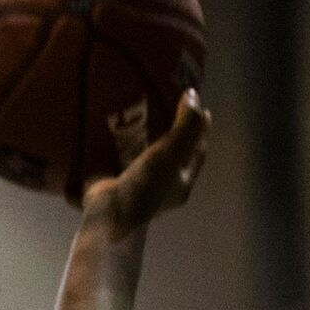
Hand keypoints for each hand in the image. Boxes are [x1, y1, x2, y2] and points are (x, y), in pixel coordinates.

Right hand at [81, 90, 209, 237]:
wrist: (107, 215)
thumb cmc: (144, 187)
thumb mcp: (170, 153)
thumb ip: (184, 125)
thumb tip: (193, 94)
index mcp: (181, 183)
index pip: (197, 151)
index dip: (201, 129)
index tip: (202, 107)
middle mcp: (163, 186)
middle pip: (174, 152)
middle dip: (175, 130)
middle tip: (172, 103)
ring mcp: (139, 184)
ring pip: (148, 155)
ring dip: (146, 135)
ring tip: (144, 109)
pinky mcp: (117, 180)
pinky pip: (123, 157)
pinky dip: (123, 142)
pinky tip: (117, 126)